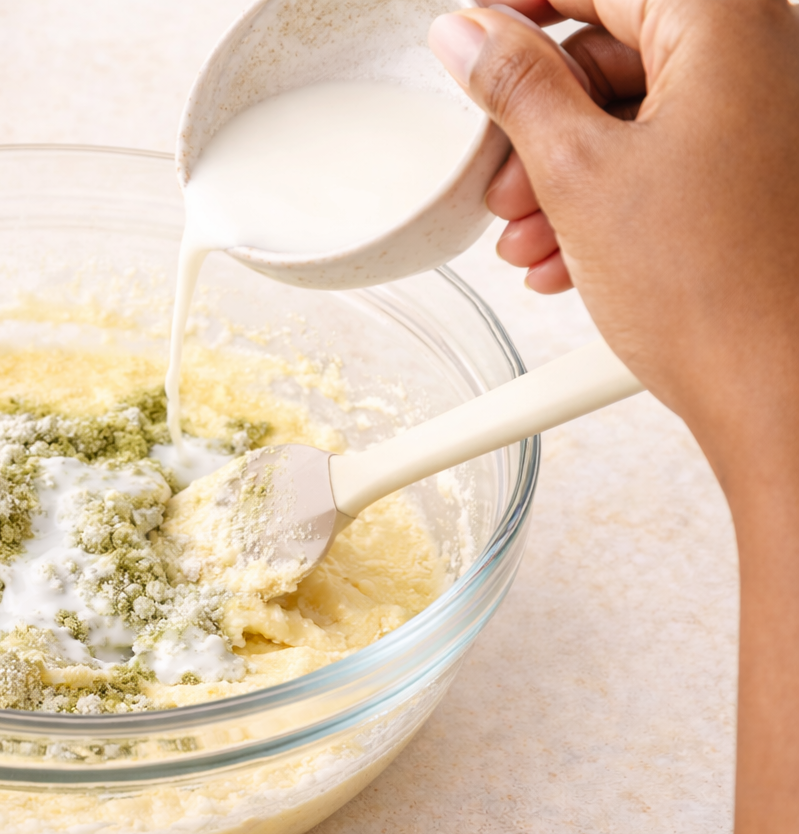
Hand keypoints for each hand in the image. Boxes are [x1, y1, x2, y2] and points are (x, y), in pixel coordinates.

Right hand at [429, 0, 798, 469]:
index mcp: (725, 26)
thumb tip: (467, 32)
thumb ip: (514, 85)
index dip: (519, 8)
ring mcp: (770, 118)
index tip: (468, 37)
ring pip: (638, 112)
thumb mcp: (576, 172)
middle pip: (617, 49)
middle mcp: (764, 56)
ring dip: (563, 171)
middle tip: (493, 172)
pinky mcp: (764, 174)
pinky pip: (672, 156)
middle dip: (539, 118)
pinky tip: (565, 254)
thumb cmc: (711, 289)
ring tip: (526, 237)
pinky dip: (609, 195)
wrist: (781, 394)